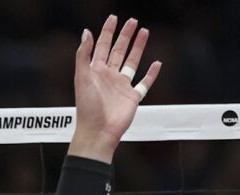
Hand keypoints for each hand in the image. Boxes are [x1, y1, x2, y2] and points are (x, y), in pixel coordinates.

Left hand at [70, 15, 161, 162]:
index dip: (107, 31)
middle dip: (125, 35)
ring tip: (144, 32)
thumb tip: (86, 32)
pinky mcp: (132, 98)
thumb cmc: (87, 107)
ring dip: (138, 47)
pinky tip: (157, 63)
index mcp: (95, 71)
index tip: (114, 18)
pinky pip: (144, 83)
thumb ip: (83, 55)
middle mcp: (109, 77)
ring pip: (132, 62)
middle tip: (132, 21)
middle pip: (118, 50)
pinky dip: (152, 74)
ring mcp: (121, 87)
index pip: (102, 46)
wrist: (98, 132)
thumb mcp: (81, 78)